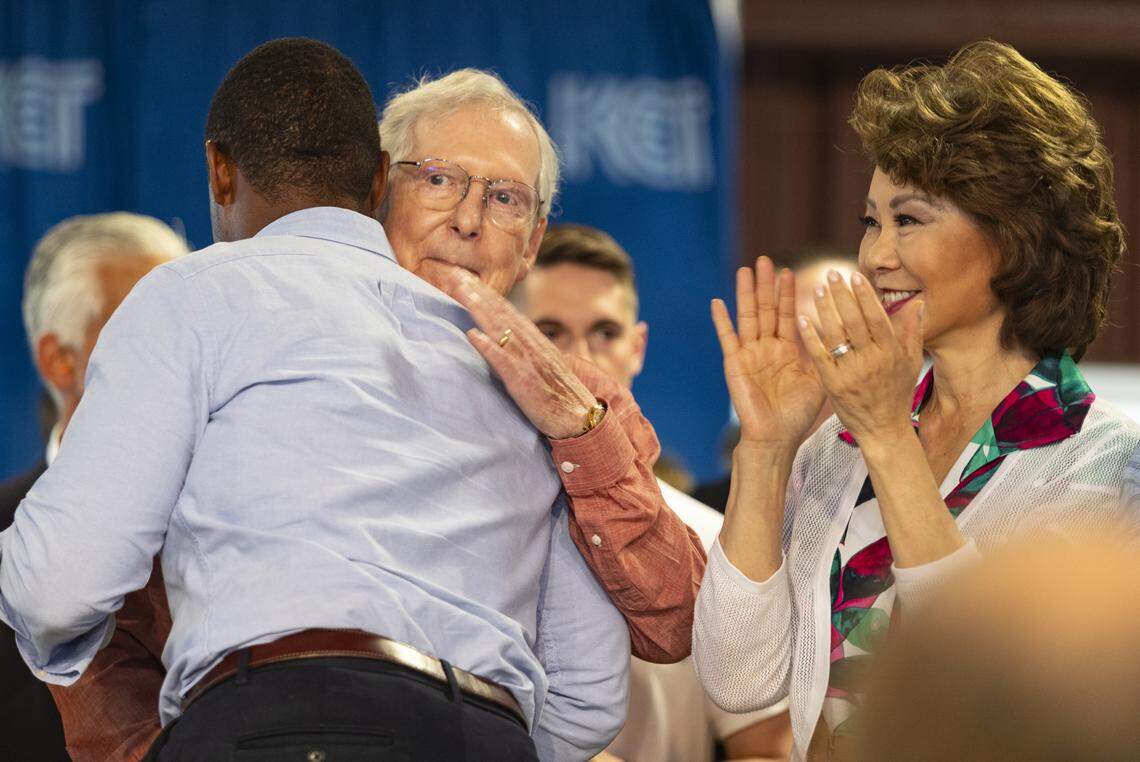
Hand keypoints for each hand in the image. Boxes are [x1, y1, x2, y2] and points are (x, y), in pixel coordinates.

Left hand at [431, 262, 598, 439]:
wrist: (580, 418)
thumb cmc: (559, 397)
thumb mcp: (542, 367)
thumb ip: (523, 352)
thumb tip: (501, 342)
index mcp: (535, 341)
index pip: (507, 310)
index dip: (486, 293)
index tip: (466, 277)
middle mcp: (531, 345)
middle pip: (500, 312)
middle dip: (477, 292)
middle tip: (454, 272)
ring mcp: (527, 361)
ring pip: (500, 329)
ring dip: (479, 309)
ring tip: (460, 292)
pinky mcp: (523, 381)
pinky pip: (503, 361)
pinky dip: (488, 347)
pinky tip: (472, 335)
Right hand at [711, 256, 825, 449]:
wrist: (777, 437)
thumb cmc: (797, 414)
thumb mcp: (819, 380)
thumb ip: (824, 354)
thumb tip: (841, 332)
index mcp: (786, 351)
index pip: (787, 315)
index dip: (788, 294)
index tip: (789, 272)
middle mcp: (766, 348)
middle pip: (766, 309)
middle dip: (766, 285)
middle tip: (765, 260)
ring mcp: (749, 354)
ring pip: (747, 316)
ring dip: (746, 293)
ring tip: (745, 270)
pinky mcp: (734, 364)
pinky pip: (727, 338)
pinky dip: (721, 320)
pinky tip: (717, 302)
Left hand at [797, 269, 923, 445]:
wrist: (883, 429)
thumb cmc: (897, 393)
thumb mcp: (911, 363)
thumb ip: (912, 332)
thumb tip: (918, 303)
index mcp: (891, 353)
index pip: (876, 318)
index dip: (865, 296)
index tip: (855, 276)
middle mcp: (872, 361)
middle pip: (855, 322)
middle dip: (843, 296)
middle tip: (831, 274)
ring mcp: (851, 373)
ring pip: (836, 336)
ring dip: (826, 310)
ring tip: (818, 289)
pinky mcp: (833, 385)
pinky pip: (820, 357)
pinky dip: (811, 338)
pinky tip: (802, 320)